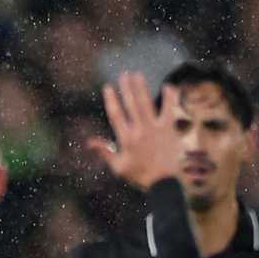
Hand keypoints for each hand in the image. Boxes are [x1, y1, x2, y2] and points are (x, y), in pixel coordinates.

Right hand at [86, 72, 181, 190]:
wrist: (163, 183)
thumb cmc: (139, 176)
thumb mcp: (118, 167)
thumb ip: (104, 151)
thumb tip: (89, 142)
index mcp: (126, 139)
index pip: (116, 115)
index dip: (111, 99)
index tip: (108, 87)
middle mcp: (140, 130)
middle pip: (131, 104)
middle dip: (126, 88)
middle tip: (124, 74)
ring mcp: (156, 129)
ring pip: (147, 103)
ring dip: (142, 88)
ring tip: (138, 75)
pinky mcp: (169, 130)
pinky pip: (169, 110)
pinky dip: (169, 98)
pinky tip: (168, 86)